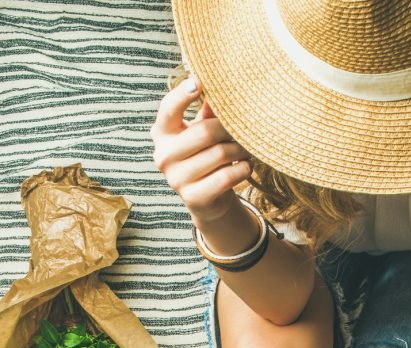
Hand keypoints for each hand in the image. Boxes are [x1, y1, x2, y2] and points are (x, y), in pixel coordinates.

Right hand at [150, 75, 252, 224]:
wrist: (208, 200)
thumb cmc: (205, 157)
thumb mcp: (202, 133)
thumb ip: (207, 114)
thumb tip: (218, 92)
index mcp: (162, 133)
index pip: (168, 108)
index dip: (183, 94)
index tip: (199, 81)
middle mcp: (163, 155)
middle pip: (204, 132)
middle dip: (230, 129)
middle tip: (244, 130)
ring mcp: (176, 179)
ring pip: (219, 154)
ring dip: (240, 150)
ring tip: (246, 149)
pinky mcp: (192, 198)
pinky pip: (225, 178)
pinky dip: (242, 169)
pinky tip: (246, 166)